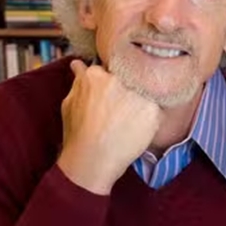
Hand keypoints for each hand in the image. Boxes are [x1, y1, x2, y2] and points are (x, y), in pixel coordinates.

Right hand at [57, 59, 161, 194]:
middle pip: (131, 77)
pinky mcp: (152, 109)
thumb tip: (78, 64)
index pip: (112, 68)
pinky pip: (156, 108)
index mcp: (95, 75)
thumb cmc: (78, 135)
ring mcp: (136, 93)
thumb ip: (78, 81)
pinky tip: (137, 130)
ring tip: (129, 122)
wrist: (91, 161)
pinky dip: (150, 119)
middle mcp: (117, 79)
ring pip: (146, 90)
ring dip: (141, 102)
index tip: (112, 96)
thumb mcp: (69, 103)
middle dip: (128, 90)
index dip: (114, 83)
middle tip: (121, 111)